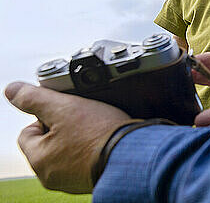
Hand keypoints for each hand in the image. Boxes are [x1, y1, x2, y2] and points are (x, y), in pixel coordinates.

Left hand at [4, 82, 131, 193]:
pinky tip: (105, 139)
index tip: (67, 111)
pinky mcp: (94, 179)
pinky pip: (87, 160)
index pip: (28, 132)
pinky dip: (94, 149)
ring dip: (80, 138)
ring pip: (68, 150)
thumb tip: (11, 90)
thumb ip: (34, 98)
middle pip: (48, 142)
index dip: (46, 116)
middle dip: (64, 127)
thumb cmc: (99, 133)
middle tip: (83, 117)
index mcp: (40, 161)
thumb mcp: (63, 107)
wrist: (136, 154)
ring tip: (97, 127)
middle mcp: (52, 176)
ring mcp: (73, 181)